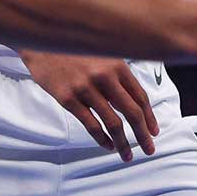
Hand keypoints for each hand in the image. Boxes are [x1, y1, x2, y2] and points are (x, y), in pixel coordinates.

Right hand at [21, 50, 158, 160]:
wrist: (42, 41)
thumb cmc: (75, 49)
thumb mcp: (102, 55)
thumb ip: (117, 76)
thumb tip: (133, 103)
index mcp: (117, 65)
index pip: (140, 97)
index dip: (149, 117)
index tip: (153, 132)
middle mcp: (105, 77)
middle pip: (132, 112)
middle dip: (143, 135)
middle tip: (149, 149)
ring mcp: (86, 88)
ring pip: (113, 123)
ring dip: (123, 143)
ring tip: (127, 155)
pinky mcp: (68, 98)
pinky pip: (91, 124)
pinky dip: (102, 139)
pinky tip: (107, 145)